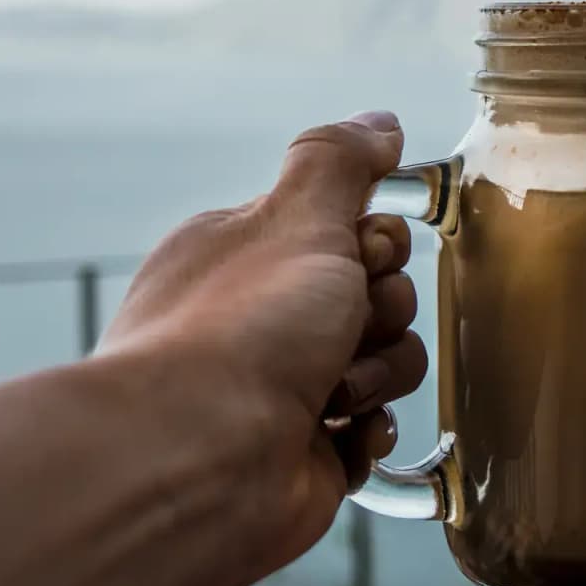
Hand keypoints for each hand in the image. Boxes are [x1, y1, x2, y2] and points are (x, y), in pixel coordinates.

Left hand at [98, 111, 428, 577]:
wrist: (199, 463)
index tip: (361, 255)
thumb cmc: (241, 333)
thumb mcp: (299, 216)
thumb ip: (341, 161)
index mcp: (246, 254)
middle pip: (377, 294)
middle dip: (382, 311)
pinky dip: (369, 429)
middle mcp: (260, 319)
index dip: (373, 242)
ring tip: (336, 392)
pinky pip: (374, 428)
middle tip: (348, 327)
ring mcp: (282, 389)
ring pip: (386, 361)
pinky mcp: (307, 453)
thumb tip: (379, 122)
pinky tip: (343, 432)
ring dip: (379, 372)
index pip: (345, 228)